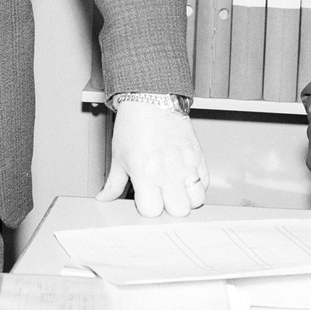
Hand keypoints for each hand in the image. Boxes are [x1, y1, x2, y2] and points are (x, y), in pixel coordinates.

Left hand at [97, 100, 207, 216]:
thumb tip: (104, 198)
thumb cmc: (134, 123)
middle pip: (179, 210)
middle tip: (162, 196)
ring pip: (196, 199)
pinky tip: (186, 178)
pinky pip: (205, 181)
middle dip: (170, 207)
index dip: (148, 208)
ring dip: (186, 198)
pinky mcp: (198, 154)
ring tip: (176, 189)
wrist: (151, 98)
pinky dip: (198, 184)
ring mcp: (186, 163)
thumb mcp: (118, 156)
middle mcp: (167, 171)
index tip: (145, 199)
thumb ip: (113, 183)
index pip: (152, 211)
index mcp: (145, 173)